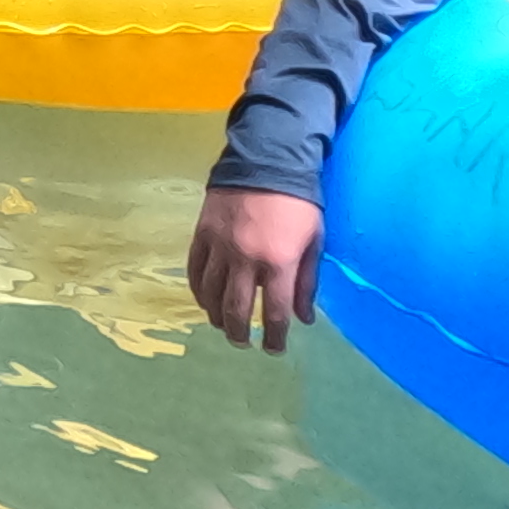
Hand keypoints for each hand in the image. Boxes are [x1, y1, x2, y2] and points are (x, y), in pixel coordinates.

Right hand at [184, 189, 322, 349]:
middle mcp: (247, 260)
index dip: (275, 337)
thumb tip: (304, 318)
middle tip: (244, 343)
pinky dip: (198, 291)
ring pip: (212, 294)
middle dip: (241, 334)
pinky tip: (205, 301)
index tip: (274, 349)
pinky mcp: (203, 235)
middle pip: (238, 310)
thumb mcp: (314, 241)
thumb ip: (308, 282)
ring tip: (224, 326)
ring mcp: (221, 247)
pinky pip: (195, 271)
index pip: (276, 313)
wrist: (267, 160)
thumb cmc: (298, 203)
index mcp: (279, 262)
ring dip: (217, 317)